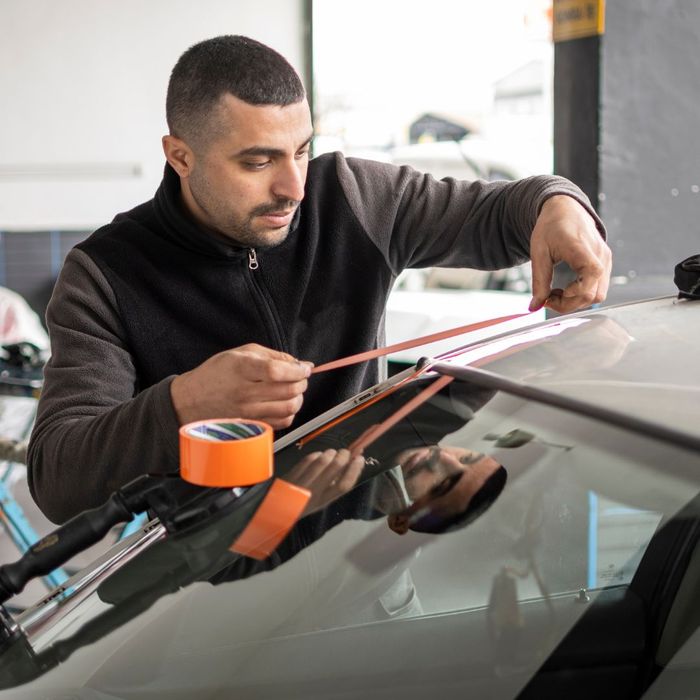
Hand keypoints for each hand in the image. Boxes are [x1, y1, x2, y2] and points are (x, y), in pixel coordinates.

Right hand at [170, 343, 312, 429]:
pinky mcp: (251, 425)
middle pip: (287, 390)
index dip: (297, 370)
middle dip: (301, 382)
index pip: (277, 371)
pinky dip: (289, 413)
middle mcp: (244, 392)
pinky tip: (283, 404)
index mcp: (241, 369)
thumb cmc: (216, 374)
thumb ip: (272, 356)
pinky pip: (281, 423)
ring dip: (298, 398)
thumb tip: (298, 363)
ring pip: (288, 408)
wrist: (192, 400)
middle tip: (300, 377)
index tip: (304, 368)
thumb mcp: (241, 353)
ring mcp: (248, 412)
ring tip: (293, 390)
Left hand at [286, 448, 364, 514]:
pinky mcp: (292, 473)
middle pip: (334, 468)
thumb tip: (353, 463)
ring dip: (330, 453)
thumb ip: (335, 484)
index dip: (354, 470)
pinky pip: (308, 459)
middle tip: (345, 452)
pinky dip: (317, 454)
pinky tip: (319, 456)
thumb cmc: (304, 503)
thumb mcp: (322, 499)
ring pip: (321, 461)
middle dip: (343, 456)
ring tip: (332, 453)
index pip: (344, 485)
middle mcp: (313, 492)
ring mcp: (301, 482)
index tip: (360, 459)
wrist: (278, 507)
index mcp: (323, 501)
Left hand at [529, 195, 611, 313]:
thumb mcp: (538, 253)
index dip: (573, 293)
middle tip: (548, 298)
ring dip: (576, 301)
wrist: (565, 210)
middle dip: (569, 304)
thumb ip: (539, 281)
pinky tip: (566, 288)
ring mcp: (605, 259)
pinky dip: (582, 294)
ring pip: (599, 294)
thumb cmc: (551, 227)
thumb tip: (534, 307)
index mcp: (582, 247)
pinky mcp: (605, 264)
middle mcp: (599, 254)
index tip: (550, 296)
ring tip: (556, 292)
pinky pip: (599, 288)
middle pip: (595, 293)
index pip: (591, 276)